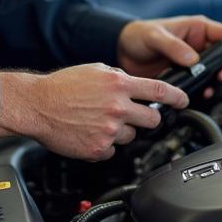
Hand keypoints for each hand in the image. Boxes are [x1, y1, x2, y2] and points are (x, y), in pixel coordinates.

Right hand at [0, 64, 188, 160]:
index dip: (177, 97)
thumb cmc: (62, 86)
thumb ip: (119, 79)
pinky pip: (112, 150)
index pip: (160, 91)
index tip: (184, 101)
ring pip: (131, 136)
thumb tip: (137, 88)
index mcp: (118, 84)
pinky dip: (104, 144)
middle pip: (152, 119)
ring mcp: (109, 130)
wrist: (37, 105)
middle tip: (136, 116)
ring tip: (100, 122)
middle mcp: (117, 107)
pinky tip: (89, 133)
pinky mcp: (98, 148)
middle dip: (148, 118)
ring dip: (122, 131)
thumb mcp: (96, 71)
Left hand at [117, 15, 221, 88]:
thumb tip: (192, 59)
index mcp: (196, 28)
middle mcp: (198, 44)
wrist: (122, 51)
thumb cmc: (138, 35)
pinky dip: (205, 88)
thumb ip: (173, 46)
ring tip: (212, 85)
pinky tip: (201, 92)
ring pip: (216, 70)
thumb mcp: (154, 36)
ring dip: (218, 79)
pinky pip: (202, 82)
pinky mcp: (186, 75)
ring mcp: (193, 61)